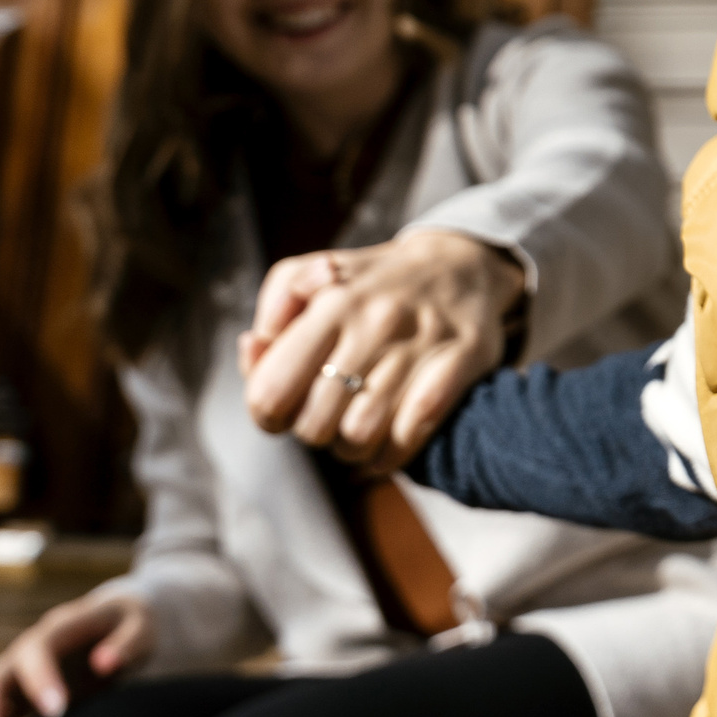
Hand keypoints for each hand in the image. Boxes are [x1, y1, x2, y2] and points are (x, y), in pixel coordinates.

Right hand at [0, 590, 153, 716]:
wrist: (121, 619)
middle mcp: (28, 652)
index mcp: (59, 628)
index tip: (57, 712)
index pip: (40, 649)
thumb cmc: (135, 622)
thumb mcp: (141, 625)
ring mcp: (18, 675)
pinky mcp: (18, 698)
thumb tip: (106, 663)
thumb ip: (128, 642)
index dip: (43, 678)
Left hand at [238, 228, 525, 469]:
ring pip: (361, 435)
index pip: (271, 391)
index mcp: (331, 302)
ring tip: (358, 428)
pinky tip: (390, 441)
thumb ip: (272, 315)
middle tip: (328, 417)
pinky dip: (393, 452)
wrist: (463, 264)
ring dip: (353, 447)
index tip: (284, 410)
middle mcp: (374, 321)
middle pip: (315, 424)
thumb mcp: (312, 275)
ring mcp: (420, 343)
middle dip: (314, 433)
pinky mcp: (462, 361)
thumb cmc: (373, 282)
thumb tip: (252, 350)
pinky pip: (412, 434)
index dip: (268, 416)